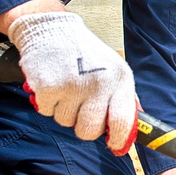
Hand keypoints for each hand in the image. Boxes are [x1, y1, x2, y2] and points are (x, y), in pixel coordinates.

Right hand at [8, 11, 137, 154]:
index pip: (123, 121)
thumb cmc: (85, 53)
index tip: (114, 145)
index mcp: (119, 78)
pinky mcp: (50, 86)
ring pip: (66, 122)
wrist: (53, 29)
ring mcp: (74, 85)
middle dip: (84, 127)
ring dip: (63, 111)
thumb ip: (121, 99)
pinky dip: (47, 103)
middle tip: (80, 110)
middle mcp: (99, 82)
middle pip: (90, 130)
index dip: (118, 139)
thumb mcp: (113, 69)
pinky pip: (47, 112)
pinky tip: (53, 84)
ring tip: (66, 88)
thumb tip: (128, 134)